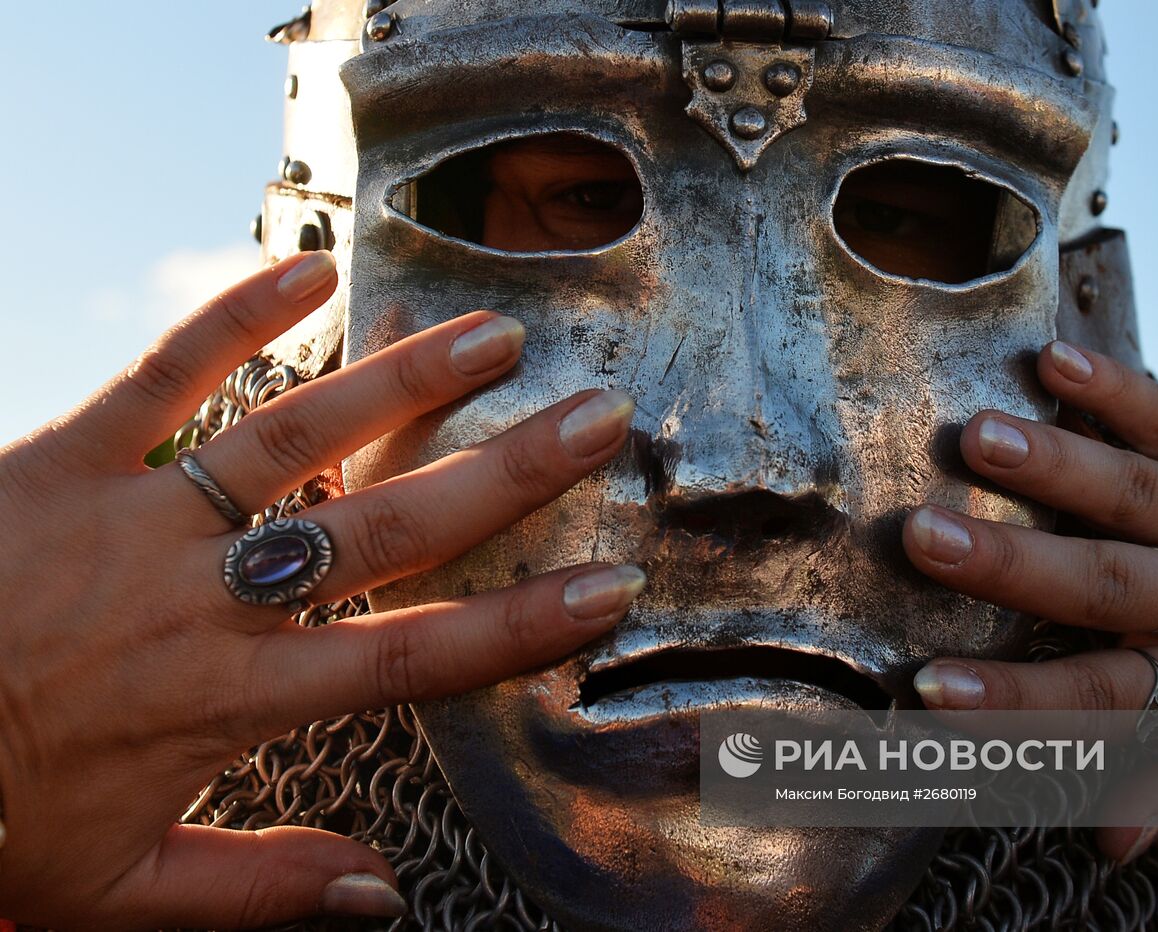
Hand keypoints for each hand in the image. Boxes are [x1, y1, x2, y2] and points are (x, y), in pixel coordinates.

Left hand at [0, 252, 643, 927]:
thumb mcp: (120, 891)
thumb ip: (260, 886)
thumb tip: (380, 895)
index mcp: (230, 701)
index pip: (410, 659)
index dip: (518, 624)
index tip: (605, 586)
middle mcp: (203, 601)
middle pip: (383, 530)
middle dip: (504, 474)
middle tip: (593, 419)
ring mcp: (139, 520)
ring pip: (295, 439)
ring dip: (403, 384)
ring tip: (491, 337)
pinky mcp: (67, 459)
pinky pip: (163, 377)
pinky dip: (237, 319)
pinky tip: (311, 273)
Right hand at [902, 340, 1157, 858]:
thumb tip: (1104, 842)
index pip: (1100, 698)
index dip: (1013, 697)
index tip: (933, 690)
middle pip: (1105, 583)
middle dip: (1010, 563)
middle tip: (926, 539)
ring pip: (1135, 492)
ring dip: (1052, 465)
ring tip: (976, 437)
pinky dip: (1118, 391)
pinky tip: (1058, 361)